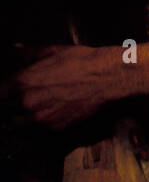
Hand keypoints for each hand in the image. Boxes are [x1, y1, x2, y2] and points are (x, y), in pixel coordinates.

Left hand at [7, 44, 124, 130]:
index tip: (8, 91)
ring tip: (30, 108)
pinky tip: (45, 114)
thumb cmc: (80, 62)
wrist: (105, 77)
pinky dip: (36, 126)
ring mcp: (40, 119)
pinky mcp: (54, 129)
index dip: (3, 92)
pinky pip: (36, 132)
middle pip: (5, 112)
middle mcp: (27, 103)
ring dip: (20, 118)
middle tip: (22, 98)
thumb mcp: (51, 51)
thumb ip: (27, 52)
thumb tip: (14, 48)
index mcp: (22, 82)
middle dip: (11, 105)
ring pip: (17, 125)